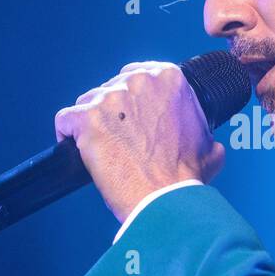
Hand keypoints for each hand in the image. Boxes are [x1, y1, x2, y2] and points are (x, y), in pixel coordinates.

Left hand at [54, 61, 225, 223]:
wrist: (166, 200)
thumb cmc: (186, 177)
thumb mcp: (209, 145)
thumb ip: (200, 129)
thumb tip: (203, 138)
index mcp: (169, 79)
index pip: (139, 76)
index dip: (133, 100)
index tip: (132, 118)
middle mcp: (139, 82)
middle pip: (112, 88)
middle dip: (113, 111)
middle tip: (120, 138)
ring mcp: (111, 99)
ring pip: (88, 102)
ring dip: (92, 122)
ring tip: (101, 148)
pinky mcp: (86, 118)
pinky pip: (65, 119)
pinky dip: (67, 134)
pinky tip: (76, 149)